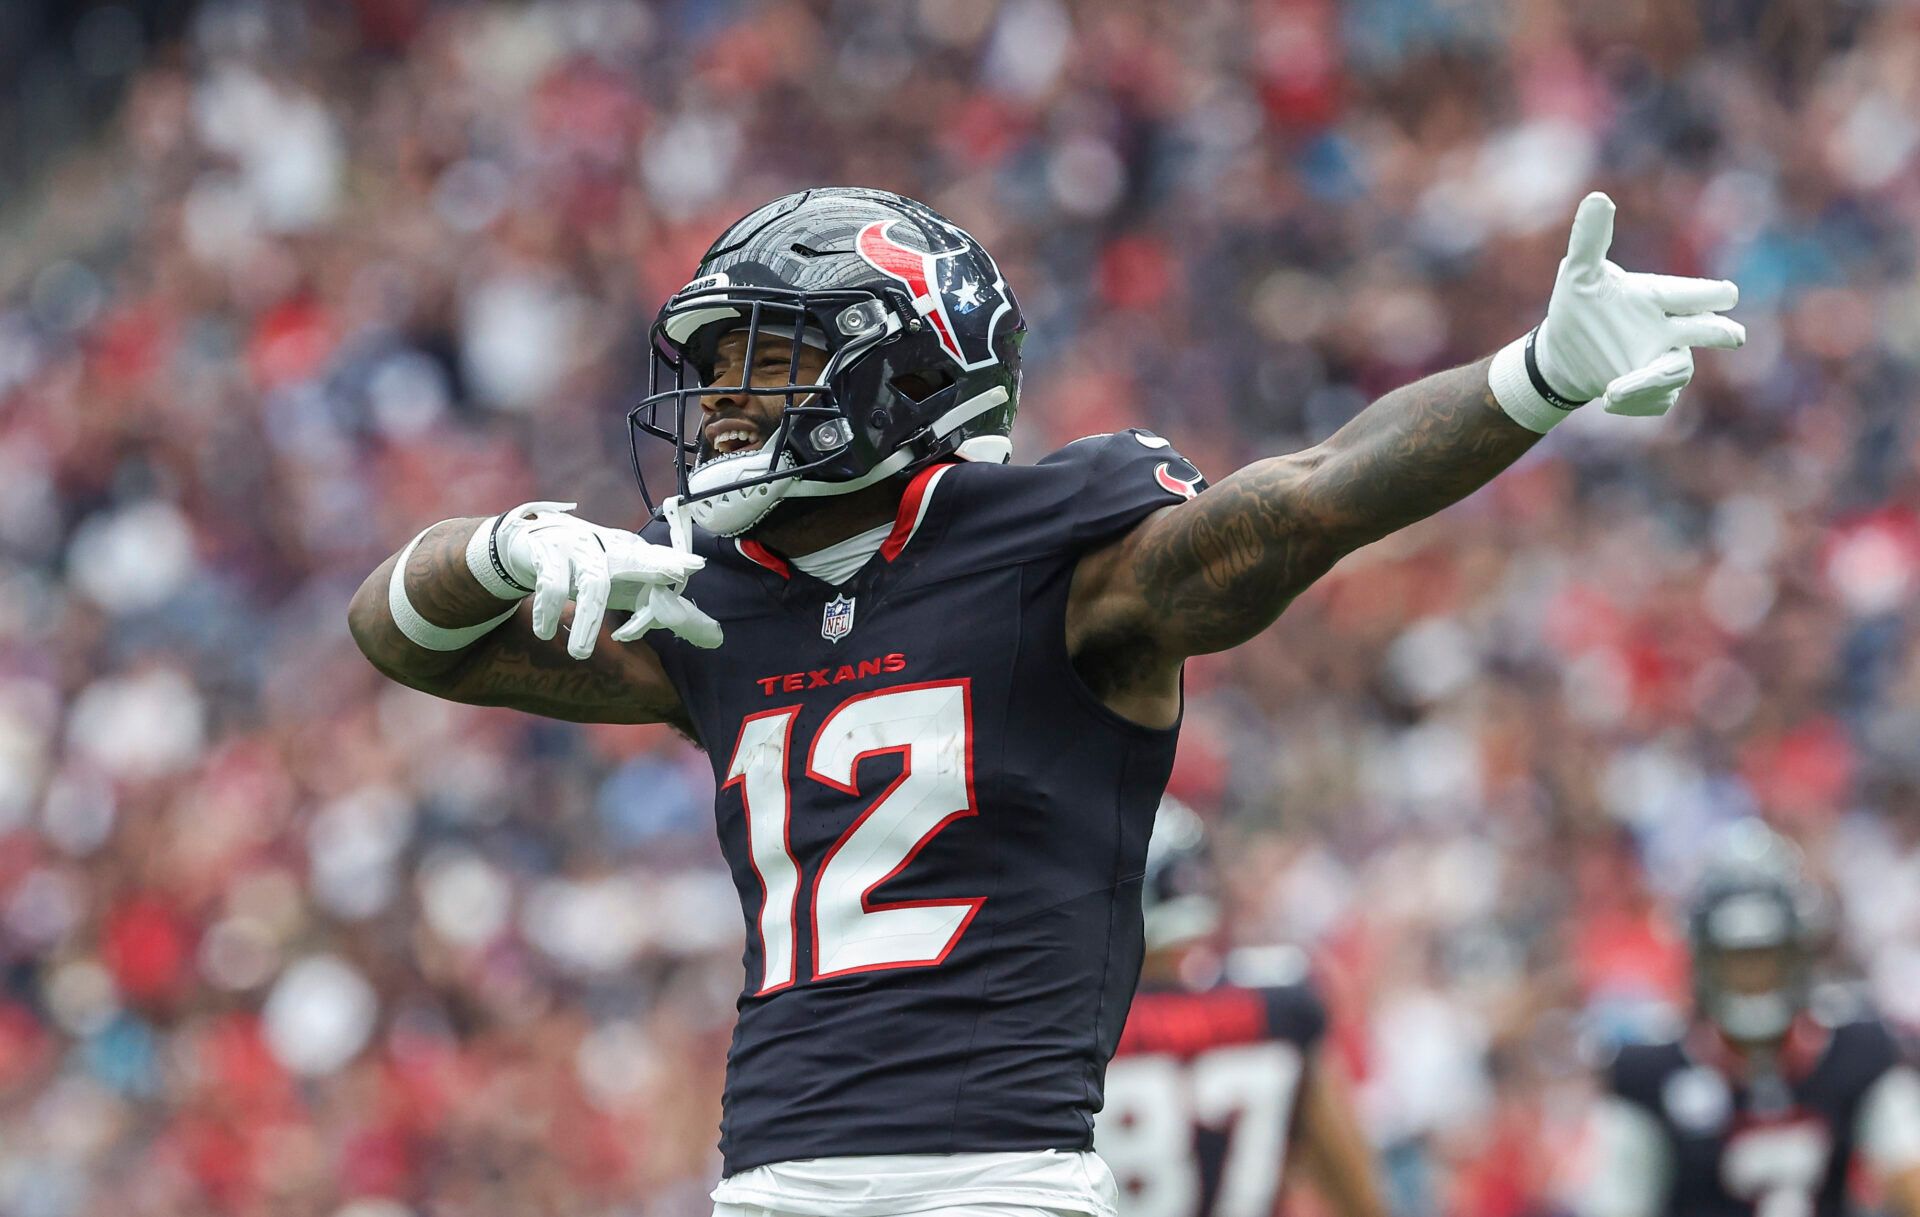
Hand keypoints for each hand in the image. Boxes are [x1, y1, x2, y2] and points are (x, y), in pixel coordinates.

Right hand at [492, 502, 719, 657]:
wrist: (526, 540)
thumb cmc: (583, 567)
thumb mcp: (616, 582)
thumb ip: (648, 603)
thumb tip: (693, 632)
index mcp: (628, 552)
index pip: (656, 560)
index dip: (674, 564)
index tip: (696, 567)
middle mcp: (607, 546)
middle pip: (635, 558)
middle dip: (654, 566)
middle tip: (675, 575)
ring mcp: (577, 547)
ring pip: (592, 585)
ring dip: (587, 622)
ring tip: (580, 654)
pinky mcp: (547, 553)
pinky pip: (552, 585)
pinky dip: (548, 611)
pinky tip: (544, 632)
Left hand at [1535, 192, 1744, 416]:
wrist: (1561, 354)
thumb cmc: (1577, 307)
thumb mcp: (1578, 273)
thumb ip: (1589, 239)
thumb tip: (1597, 197)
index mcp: (1658, 297)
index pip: (1695, 293)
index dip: (1710, 294)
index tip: (1725, 295)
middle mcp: (1669, 329)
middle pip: (1709, 331)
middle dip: (1720, 332)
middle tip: (1734, 336)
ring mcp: (1663, 360)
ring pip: (1678, 370)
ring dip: (1651, 381)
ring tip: (1613, 391)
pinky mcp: (1652, 391)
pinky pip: (1658, 399)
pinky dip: (1635, 401)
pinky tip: (1606, 397)